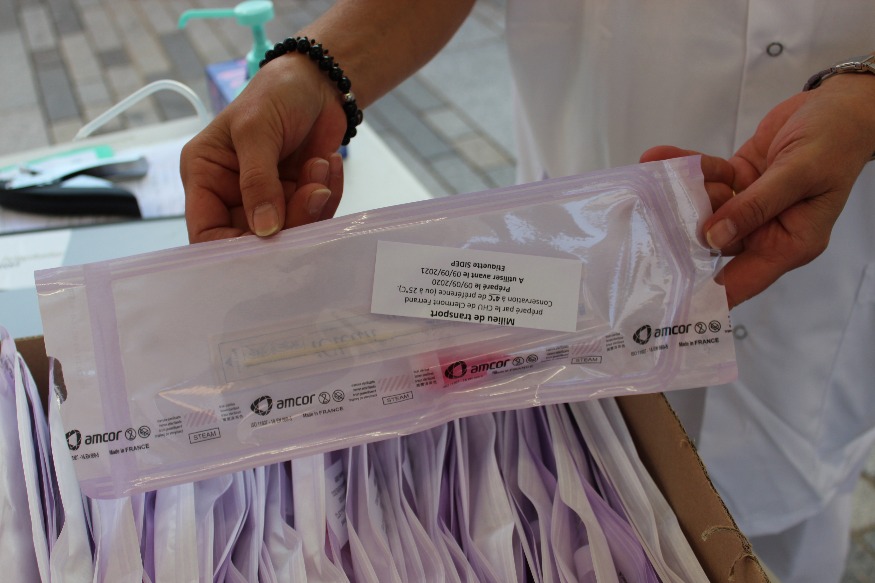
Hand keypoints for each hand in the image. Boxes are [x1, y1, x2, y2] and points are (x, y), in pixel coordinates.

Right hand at [180, 55, 346, 242]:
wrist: (317, 81)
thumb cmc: (274, 93)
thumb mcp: (256, 130)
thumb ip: (257, 181)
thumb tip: (265, 229)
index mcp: (205, 177)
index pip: (207, 234)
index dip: (232, 249)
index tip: (267, 243)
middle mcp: (232, 195)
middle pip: (254, 240)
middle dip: (289, 223)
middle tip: (313, 193)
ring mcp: (268, 199)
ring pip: (290, 232)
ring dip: (313, 204)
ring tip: (319, 165)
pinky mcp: (298, 198)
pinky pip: (315, 216)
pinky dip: (328, 195)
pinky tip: (329, 164)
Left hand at [642, 73, 874, 307]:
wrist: (842, 105)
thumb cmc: (835, 140)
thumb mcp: (800, 173)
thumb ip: (756, 205)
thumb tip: (714, 237)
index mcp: (789, 243)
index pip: (742, 281)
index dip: (706, 294)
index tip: (669, 301)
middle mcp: (766, 230)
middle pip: (714, 242)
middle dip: (681, 231)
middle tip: (644, 223)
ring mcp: (749, 205)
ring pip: (704, 208)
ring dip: (681, 192)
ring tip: (654, 177)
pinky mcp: (739, 180)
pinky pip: (705, 179)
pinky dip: (685, 166)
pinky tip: (658, 156)